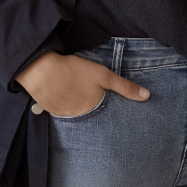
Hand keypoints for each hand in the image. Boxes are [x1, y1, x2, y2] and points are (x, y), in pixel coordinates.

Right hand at [15, 51, 150, 116]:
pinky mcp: (50, 108)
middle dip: (91, 106)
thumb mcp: (103, 75)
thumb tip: (147, 96)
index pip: (105, 114)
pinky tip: (63, 92)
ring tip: (76, 92)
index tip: (106, 103)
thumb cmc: (74, 71)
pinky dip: (64, 102)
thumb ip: (124, 87)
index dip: (106, 107)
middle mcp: (78, 117)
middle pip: (89, 113)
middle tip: (88, 93)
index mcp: (92, 110)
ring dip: (76, 104)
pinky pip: (61, 109)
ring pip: (75, 112)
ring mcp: (62, 114)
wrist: (40, 69)